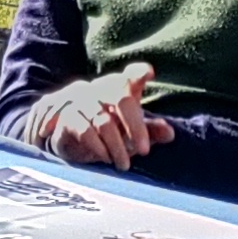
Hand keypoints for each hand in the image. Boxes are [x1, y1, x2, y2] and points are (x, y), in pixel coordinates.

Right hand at [27, 66, 158, 170]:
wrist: (66, 136)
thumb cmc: (106, 130)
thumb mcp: (130, 132)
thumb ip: (150, 131)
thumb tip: (171, 133)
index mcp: (119, 88)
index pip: (130, 76)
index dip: (139, 73)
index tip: (149, 73)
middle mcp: (101, 90)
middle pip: (121, 99)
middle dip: (136, 127)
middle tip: (145, 151)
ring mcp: (82, 101)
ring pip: (104, 121)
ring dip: (117, 146)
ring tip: (124, 165)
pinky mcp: (67, 117)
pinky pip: (84, 130)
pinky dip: (97, 146)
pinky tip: (105, 158)